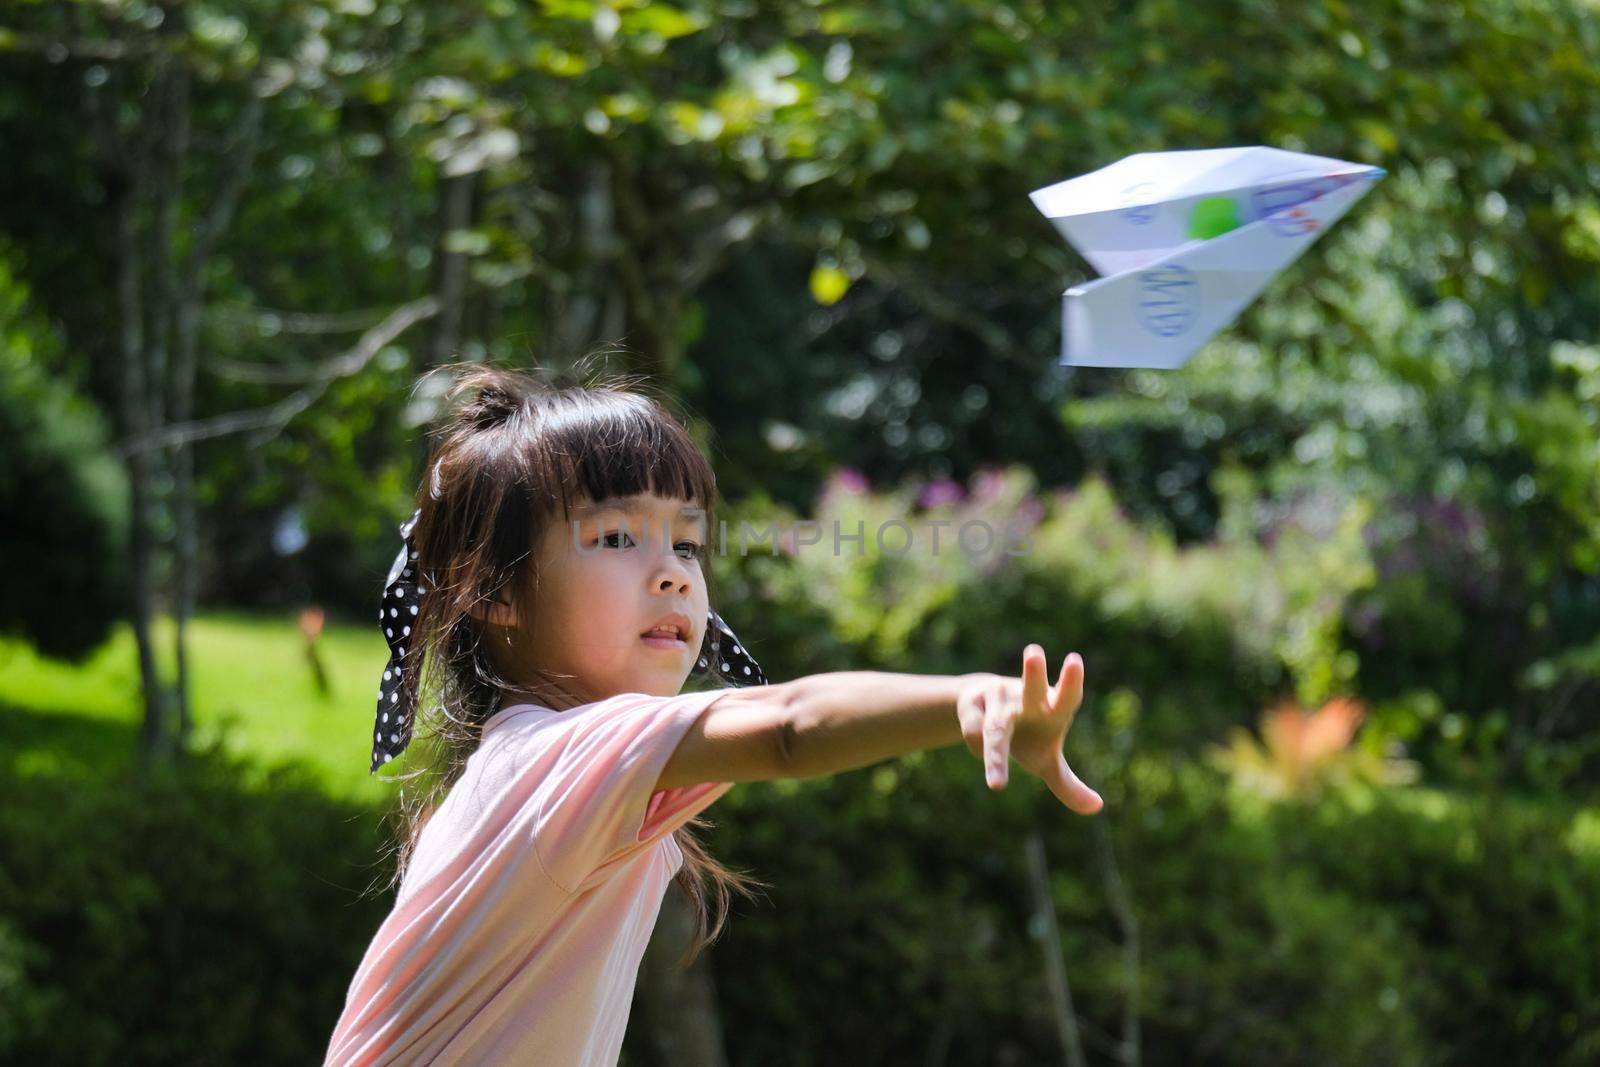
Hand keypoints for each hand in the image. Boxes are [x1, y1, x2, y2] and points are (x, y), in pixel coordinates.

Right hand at [956, 645, 1102, 814]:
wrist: (983, 714)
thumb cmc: (1025, 737)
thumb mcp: (1045, 762)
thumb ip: (1068, 784)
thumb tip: (1097, 807)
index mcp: (1052, 709)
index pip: (1066, 695)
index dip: (1070, 681)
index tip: (1074, 660)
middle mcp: (1025, 698)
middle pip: (1030, 688)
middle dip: (1033, 673)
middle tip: (1033, 653)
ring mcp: (996, 697)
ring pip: (996, 730)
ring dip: (996, 757)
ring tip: (998, 786)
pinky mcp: (970, 704)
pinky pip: (975, 738)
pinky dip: (983, 757)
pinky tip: (985, 754)